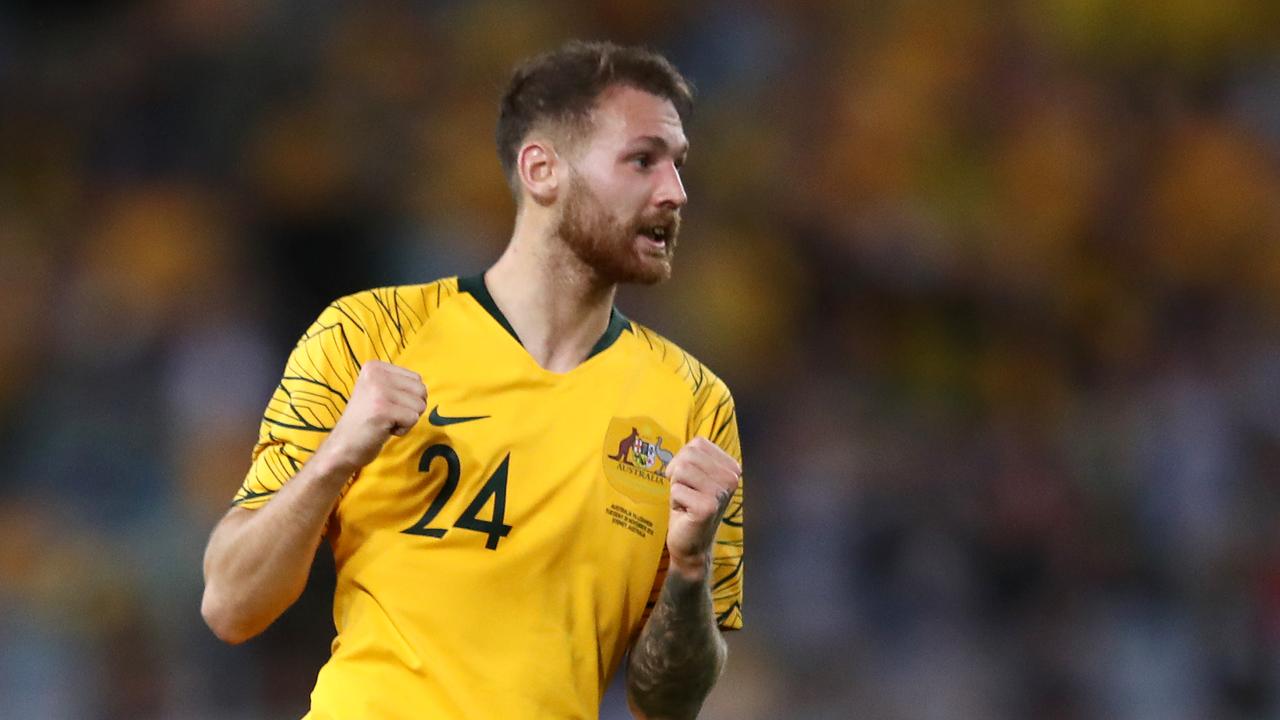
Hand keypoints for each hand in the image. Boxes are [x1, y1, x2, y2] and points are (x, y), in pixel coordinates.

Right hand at [319, 360, 426, 473]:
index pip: (416, 379)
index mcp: (375, 366)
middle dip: (410, 408)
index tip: (386, 406)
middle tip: (388, 415)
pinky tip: (384, 429)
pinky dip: (403, 429)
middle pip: (421, 390)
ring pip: (420, 405)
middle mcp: (376, 374)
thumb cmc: (366, 421)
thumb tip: (424, 387)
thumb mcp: (379, 391)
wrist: (343, 446)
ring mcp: (379, 391)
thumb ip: (399, 384)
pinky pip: (413, 419)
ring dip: (406, 419)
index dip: (408, 398)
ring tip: (385, 422)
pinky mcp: (382, 410)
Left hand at [664, 437, 740, 583]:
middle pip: (688, 454)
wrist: (692, 544)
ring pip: (681, 470)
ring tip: (686, 501)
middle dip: (678, 473)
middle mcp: (731, 478)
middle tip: (686, 492)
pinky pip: (676, 489)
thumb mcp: (695, 474)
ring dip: (676, 486)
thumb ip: (693, 455)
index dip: (683, 460)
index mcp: (731, 467)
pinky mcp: (707, 507)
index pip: (697, 444)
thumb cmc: (689, 505)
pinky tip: (685, 512)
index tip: (690, 481)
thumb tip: (682, 444)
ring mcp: (721, 493)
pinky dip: (674, 501)